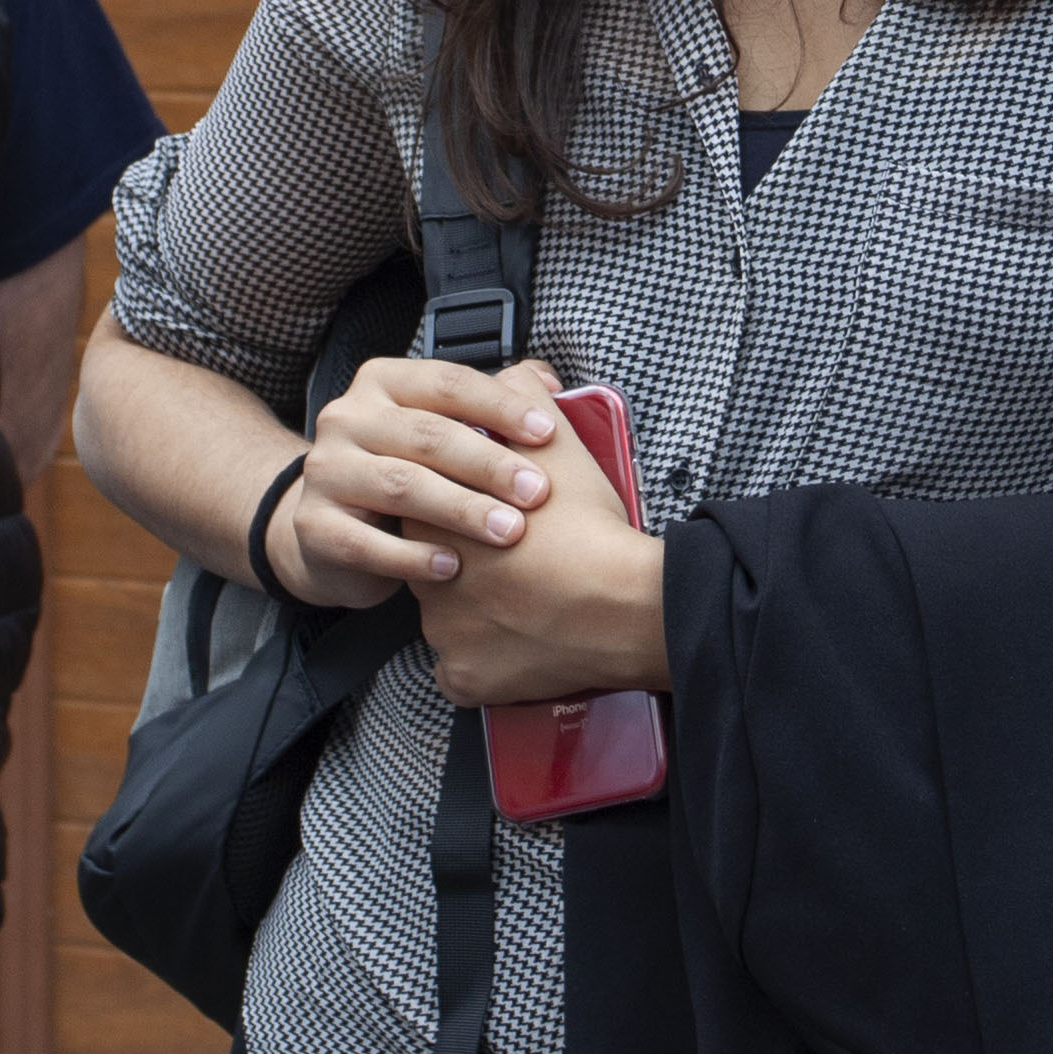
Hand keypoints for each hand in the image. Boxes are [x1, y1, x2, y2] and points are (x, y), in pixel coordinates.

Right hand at [272, 355, 564, 607]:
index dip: (500, 406)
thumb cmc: (401, 473)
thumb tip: (546, 380)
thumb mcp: (435, 428)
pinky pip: (368, 544)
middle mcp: (347, 419)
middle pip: (426, 435)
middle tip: (537, 492)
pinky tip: (453, 568)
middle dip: (489, 464)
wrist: (326, 530)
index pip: (447, 382)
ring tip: (509, 532)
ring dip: (462, 510)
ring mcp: (326, 472)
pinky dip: (414, 558)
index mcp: (382, 383)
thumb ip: (487, 402)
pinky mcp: (314, 526)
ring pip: (401, 487)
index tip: (547, 434)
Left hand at [417, 371, 666, 705]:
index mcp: (437, 518)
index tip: (502, 521)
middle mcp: (427, 578)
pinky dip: (488, 663)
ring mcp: (442, 635)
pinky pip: (464, 672)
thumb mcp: (559, 444)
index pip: (428, 512)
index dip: (467, 513)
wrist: (625, 605)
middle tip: (521, 561)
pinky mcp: (463, 678)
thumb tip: (520, 375)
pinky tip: (522, 645)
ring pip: (450, 621)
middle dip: (469, 563)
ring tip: (530, 603)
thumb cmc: (591, 528)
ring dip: (479, 613)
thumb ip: (524, 397)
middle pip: (436, 566)